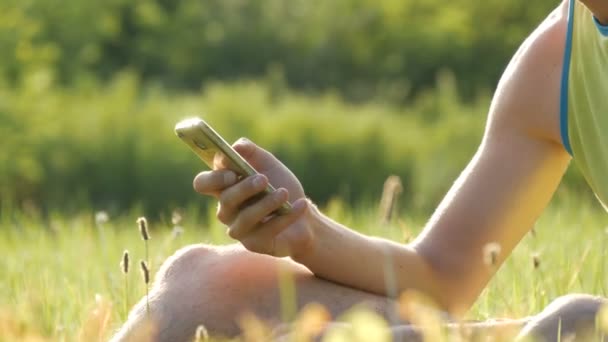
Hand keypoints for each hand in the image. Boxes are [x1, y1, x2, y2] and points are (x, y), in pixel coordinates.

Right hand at [193, 138, 315, 257]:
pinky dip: (286, 216)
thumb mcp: (269, 165)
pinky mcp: (254, 244)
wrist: (305, 217)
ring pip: (246, 217)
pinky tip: (300, 205)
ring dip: (267, 203)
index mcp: (224, 187)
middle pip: (225, 200)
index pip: (203, 183)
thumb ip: (252, 153)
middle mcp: (226, 210)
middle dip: (245, 188)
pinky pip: (267, 231)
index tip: (232, 172)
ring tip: (284, 193)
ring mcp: (238, 229)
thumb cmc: (281, 187)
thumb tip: (237, 146)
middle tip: (263, 179)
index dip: (213, 178)